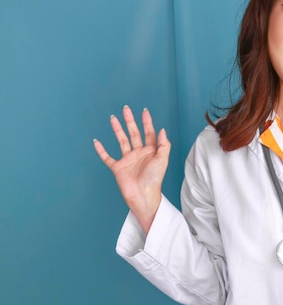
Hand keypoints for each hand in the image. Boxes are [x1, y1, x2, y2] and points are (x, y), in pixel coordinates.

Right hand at [93, 106, 170, 232]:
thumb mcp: (162, 160)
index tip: (144, 111)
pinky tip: (97, 141)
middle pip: (134, 133)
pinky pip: (107, 157)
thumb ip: (163, 145)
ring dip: (117, 130)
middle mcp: (139, 153)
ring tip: (113, 118)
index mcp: (150, 151)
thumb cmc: (154, 180)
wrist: (143, 195)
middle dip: (130, 121)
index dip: (147, 122)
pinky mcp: (117, 167)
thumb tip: (162, 129)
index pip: (148, 133)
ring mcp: (127, 160)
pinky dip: (101, 150)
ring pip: (122, 141)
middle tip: (126, 109)